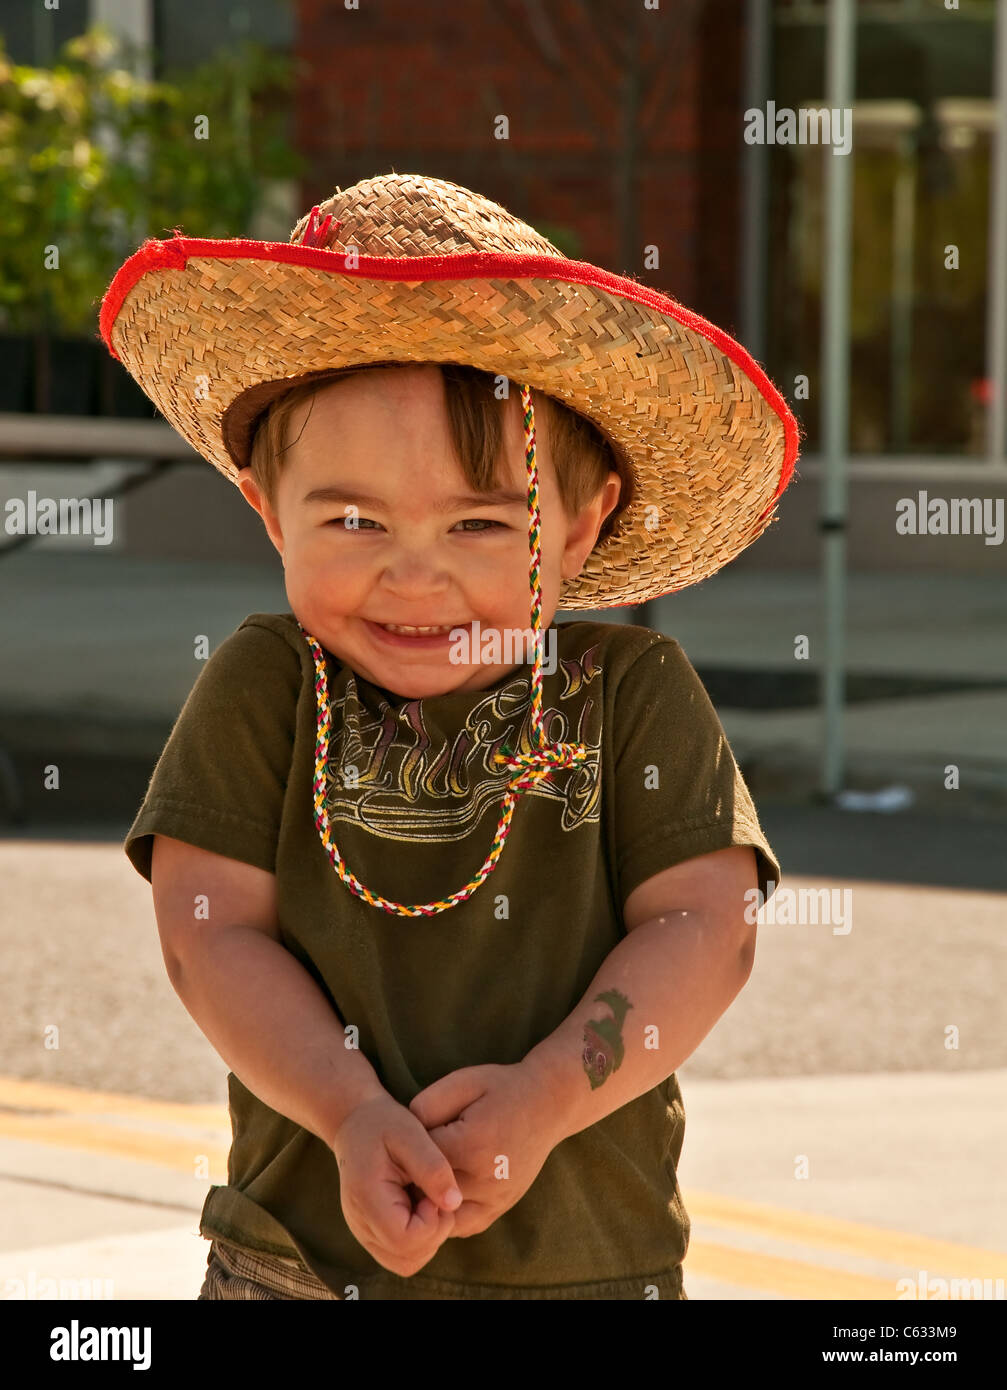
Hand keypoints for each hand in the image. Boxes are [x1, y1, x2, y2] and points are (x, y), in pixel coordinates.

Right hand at [329, 1093, 462, 1277]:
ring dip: (427, 1238)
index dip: (432, 1224)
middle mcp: (360, 1223)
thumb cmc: (385, 1124)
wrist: (357, 1124)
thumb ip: (433, 1168)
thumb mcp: (411, 1134)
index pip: (405, 1240)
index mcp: (366, 1197)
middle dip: (434, 1232)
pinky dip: (418, 1239)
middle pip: (407, 1258)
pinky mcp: (372, 1234)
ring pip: (406, 1262)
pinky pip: (401, 1255)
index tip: (434, 1193)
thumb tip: (454, 1203)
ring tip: (426, 1200)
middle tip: (434, 1195)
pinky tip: (420, 1207)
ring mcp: (363, 1232)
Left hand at [407, 1060, 562, 1238]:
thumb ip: (427, 1105)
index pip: (418, 1160)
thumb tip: (403, 1131)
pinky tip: (440, 1195)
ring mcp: (496, 1197)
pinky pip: (464, 1225)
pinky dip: (447, 1215)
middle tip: (399, 1169)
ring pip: (443, 1214)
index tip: (397, 1146)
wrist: (548, 1104)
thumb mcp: (462, 1082)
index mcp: (470, 1145)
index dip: (403, 1153)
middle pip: (427, 1190)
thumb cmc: (501, 1088)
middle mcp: (484, 1178)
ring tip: (417, 1183)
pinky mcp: (502, 1207)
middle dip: (412, 1180)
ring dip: (426, 1202)